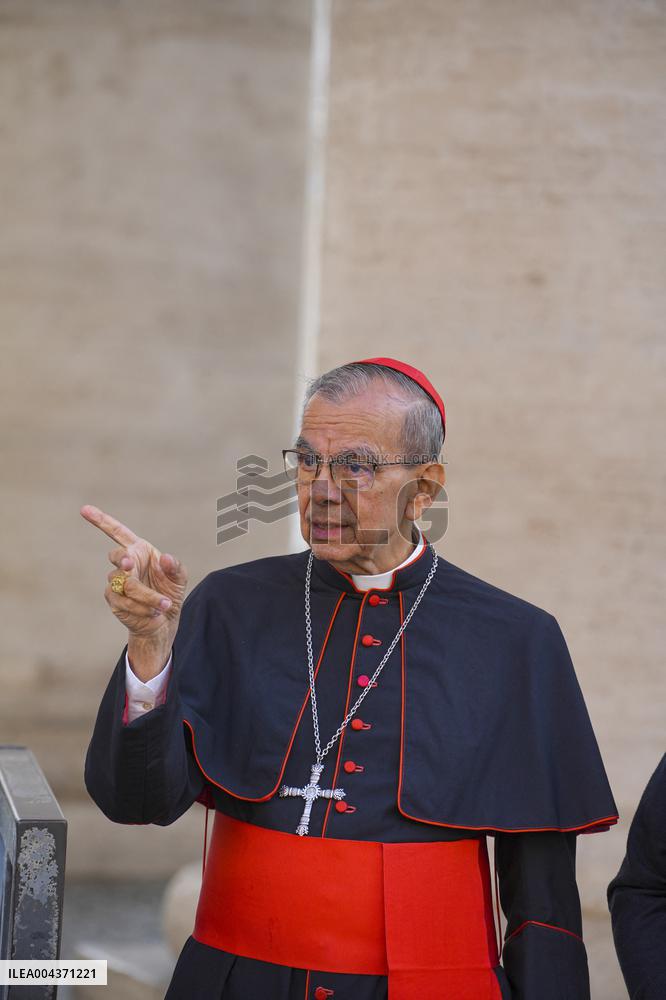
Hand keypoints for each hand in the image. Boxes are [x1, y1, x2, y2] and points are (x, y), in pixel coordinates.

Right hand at [80, 504, 187, 644]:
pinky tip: (154, 612)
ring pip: (125, 584)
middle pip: (117, 556)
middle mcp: (125, 562)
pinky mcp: (114, 600)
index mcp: (138, 550)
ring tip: (164, 604)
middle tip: (129, 565)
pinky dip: (141, 607)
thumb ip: (175, 566)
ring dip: (146, 595)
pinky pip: (124, 601)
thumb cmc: (169, 592)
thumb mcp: (179, 578)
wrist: (164, 619)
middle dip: (123, 559)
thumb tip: (165, 557)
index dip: (101, 520)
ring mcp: (116, 581)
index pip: (117, 532)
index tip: (84, 509)